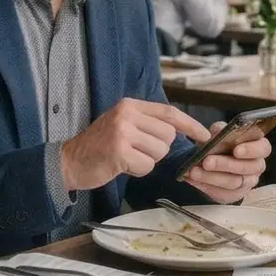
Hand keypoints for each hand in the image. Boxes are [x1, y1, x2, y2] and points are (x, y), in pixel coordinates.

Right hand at [59, 98, 210, 191]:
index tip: (205, 135)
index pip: (169, 112)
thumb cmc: (100, 146)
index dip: (190, 124)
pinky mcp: (119, 151)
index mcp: (130, 105)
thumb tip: (180, 131)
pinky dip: (138, 170)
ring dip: (147, 160)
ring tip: (127, 157)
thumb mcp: (123, 124)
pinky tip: (122, 166)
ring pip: (159, 151)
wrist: (70, 161)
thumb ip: (147, 123)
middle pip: (168, 135)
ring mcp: (122, 132)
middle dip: (158, 148)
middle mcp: (127, 114)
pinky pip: (147, 165)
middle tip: (136, 151)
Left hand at [184, 120, 270, 203]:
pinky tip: (195, 180)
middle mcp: (256, 165)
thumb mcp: (219, 133)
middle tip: (207, 161)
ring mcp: (248, 181)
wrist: (209, 162)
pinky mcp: (235, 194)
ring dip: (212, 177)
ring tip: (194, 171)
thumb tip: (219, 132)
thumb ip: (220, 130)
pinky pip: (224, 193)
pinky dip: (207, 186)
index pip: (263, 148)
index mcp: (258, 146)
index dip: (251, 150)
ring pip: (234, 182)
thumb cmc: (219, 145)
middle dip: (226, 164)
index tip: (236, 150)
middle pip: (248, 167)